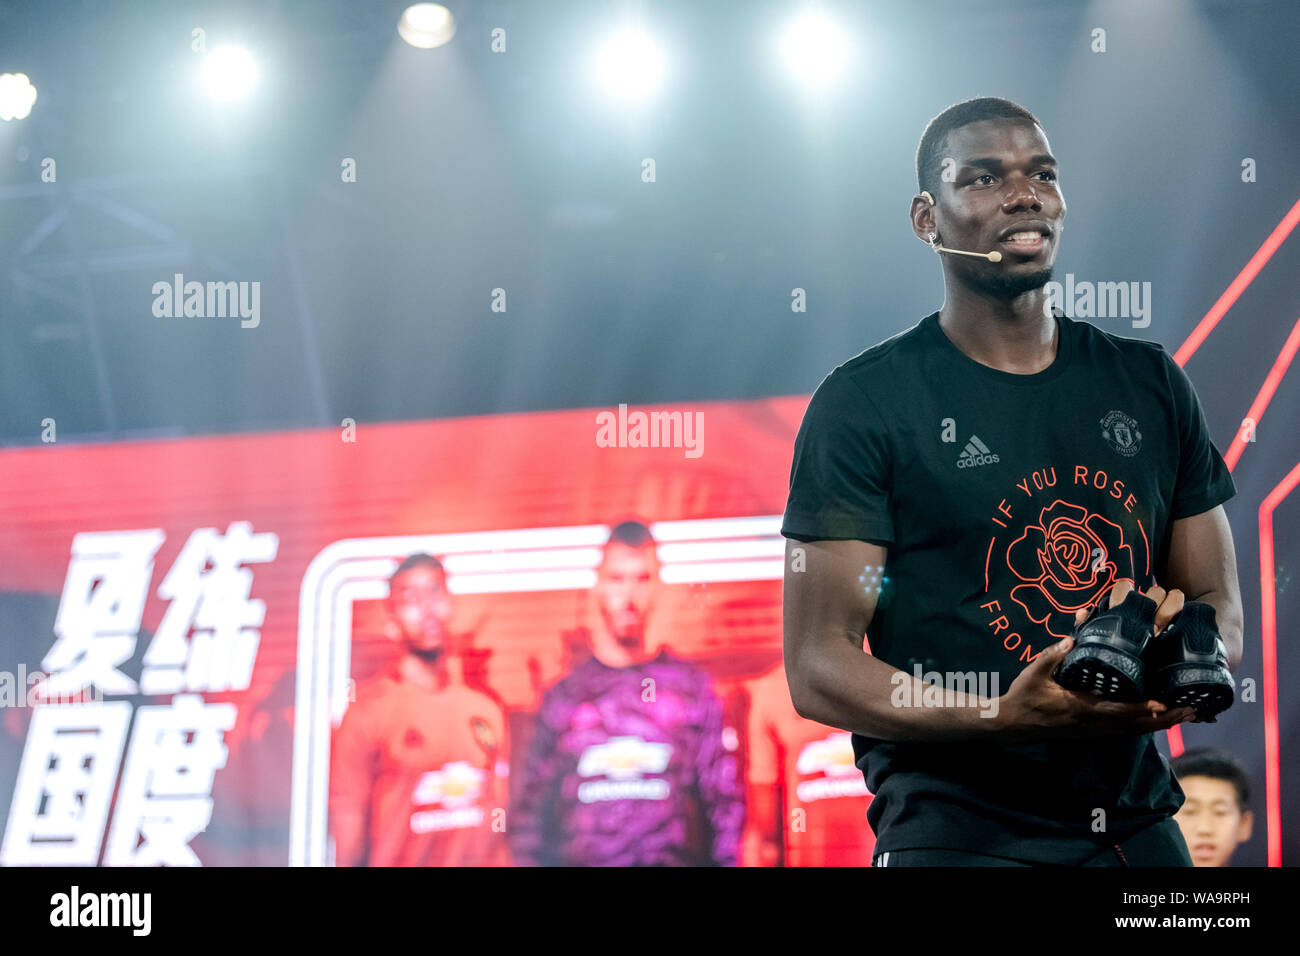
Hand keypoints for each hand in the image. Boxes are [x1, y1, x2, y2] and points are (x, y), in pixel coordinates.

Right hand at [994, 580, 1195, 741]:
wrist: (1011, 724)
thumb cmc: (1023, 696)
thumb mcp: (1034, 672)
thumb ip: (1053, 655)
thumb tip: (1073, 637)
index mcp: (1081, 708)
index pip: (1118, 712)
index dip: (1142, 709)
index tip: (1164, 703)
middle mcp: (1092, 724)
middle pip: (1135, 726)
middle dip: (1165, 720)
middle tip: (1192, 710)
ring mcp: (1092, 731)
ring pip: (1133, 731)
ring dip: (1160, 725)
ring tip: (1185, 714)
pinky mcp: (1091, 732)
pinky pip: (1124, 731)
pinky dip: (1144, 726)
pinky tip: (1158, 720)